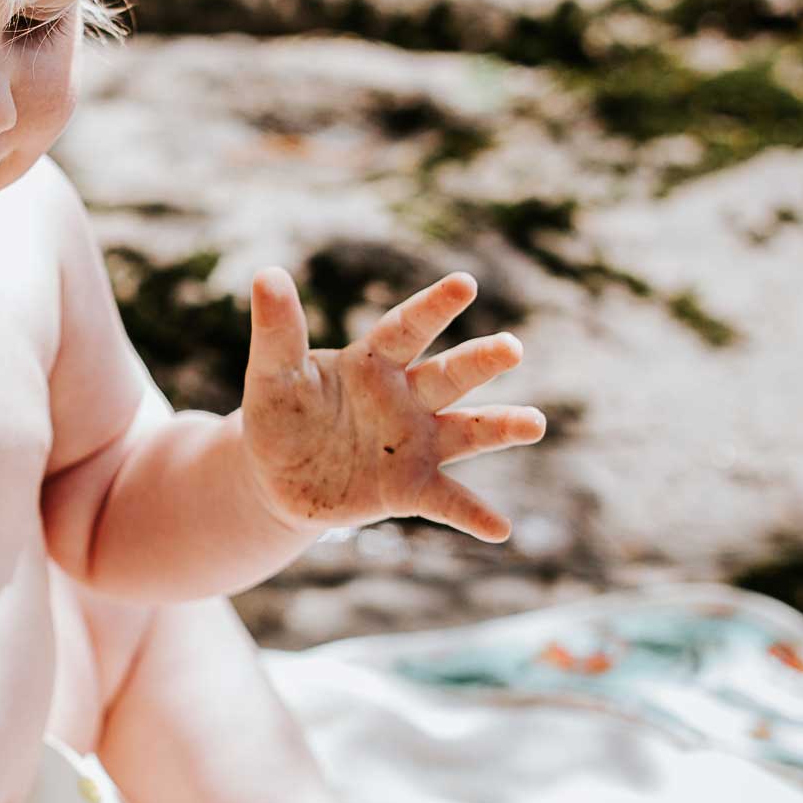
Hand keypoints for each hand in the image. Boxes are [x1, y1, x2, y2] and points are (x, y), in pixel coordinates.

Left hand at [239, 268, 545, 542]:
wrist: (275, 475)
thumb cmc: (280, 413)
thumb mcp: (272, 374)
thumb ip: (278, 330)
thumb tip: (267, 274)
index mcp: (374, 361)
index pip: (407, 329)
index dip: (433, 307)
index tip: (465, 284)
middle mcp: (405, 398)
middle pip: (448, 375)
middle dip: (480, 362)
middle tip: (511, 348)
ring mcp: (413, 443)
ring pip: (465, 430)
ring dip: (500, 427)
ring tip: (535, 423)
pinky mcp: (408, 489)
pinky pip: (446, 499)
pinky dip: (472, 513)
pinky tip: (500, 528)